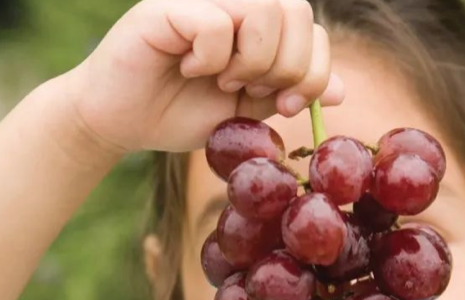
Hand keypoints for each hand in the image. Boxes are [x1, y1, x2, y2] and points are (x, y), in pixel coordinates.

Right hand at [64, 0, 344, 154]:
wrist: (122, 123)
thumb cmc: (179, 112)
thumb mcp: (247, 111)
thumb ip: (289, 93)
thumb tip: (342, 90)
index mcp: (256, 23)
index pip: (313, 26)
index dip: (315, 70)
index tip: (289, 103)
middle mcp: (232, 1)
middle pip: (295, 9)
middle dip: (286, 65)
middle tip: (252, 91)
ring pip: (263, 8)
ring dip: (252, 60)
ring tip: (221, 79)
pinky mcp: (168, 8)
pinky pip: (215, 22)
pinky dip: (211, 58)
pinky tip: (190, 68)